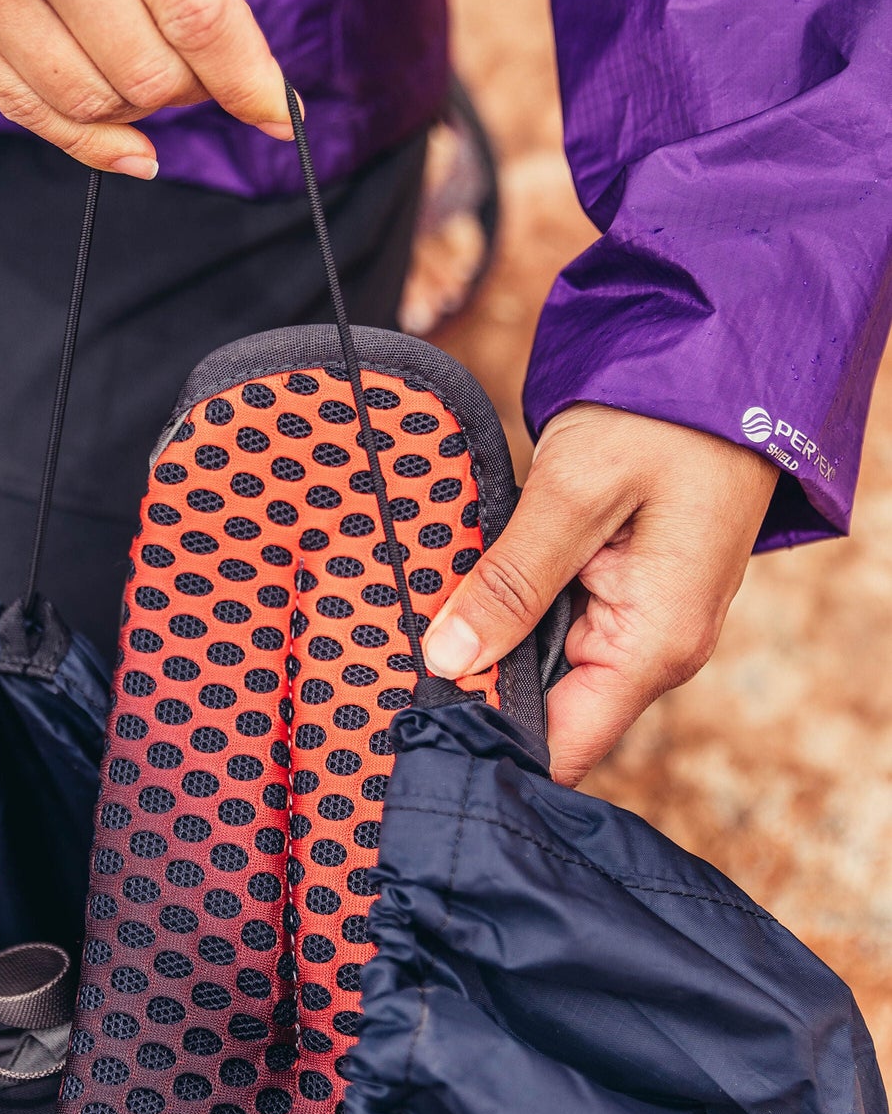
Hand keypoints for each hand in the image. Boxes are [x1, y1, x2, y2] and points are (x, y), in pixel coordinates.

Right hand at [0, 0, 289, 174]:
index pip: (199, 8)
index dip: (251, 78)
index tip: (281, 113)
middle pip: (153, 73)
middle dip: (198, 89)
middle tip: (207, 67)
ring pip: (95, 103)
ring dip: (144, 113)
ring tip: (158, 81)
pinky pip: (26, 110)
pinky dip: (87, 144)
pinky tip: (129, 150)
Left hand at [422, 405, 778, 785]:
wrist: (720, 367)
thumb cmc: (662, 421)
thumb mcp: (573, 494)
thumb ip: (510, 582)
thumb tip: (446, 659)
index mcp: (654, 646)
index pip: (563, 746)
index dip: (488, 741)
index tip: (416, 721)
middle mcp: (653, 651)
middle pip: (547, 714)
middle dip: (475, 693)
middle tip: (394, 671)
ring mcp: (639, 626)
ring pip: (543, 670)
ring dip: (486, 652)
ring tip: (413, 637)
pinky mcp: (623, 597)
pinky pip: (553, 630)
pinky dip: (506, 618)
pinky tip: (457, 605)